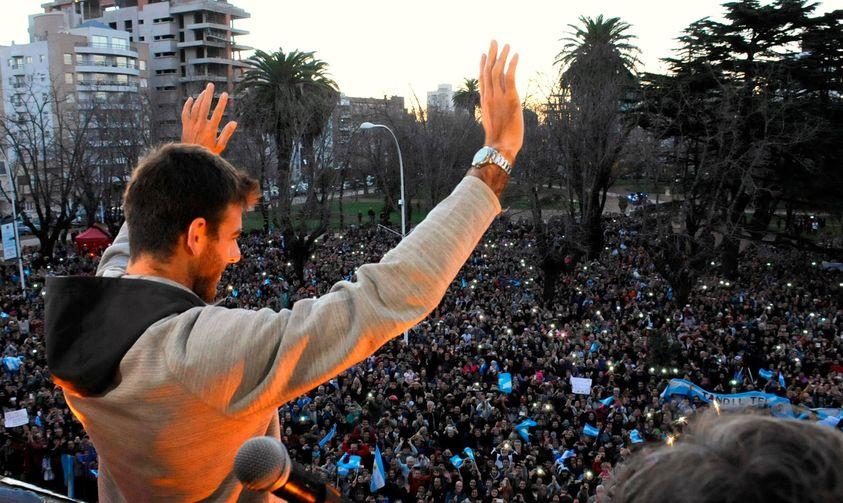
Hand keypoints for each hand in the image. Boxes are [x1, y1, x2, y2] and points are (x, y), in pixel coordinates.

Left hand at [181, 83, 236, 153]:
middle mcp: (200, 125)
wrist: (190, 160)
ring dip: (200, 98)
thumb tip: (234, 123)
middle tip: (211, 85)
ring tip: (205, 91)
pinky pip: (185, 113)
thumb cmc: (208, 154)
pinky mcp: (185, 126)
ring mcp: (191, 125)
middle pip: (204, 106)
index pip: (218, 113)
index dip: (222, 103)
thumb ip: (226, 134)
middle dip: (208, 94)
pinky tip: (191, 99)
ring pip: (195, 107)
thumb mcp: (220, 147)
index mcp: (210, 130)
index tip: (225, 94)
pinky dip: (188, 105)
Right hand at [479, 40, 522, 164]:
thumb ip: (496, 112)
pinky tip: (516, 55)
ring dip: (502, 56)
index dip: (483, 65)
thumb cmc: (499, 141)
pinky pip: (510, 77)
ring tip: (507, 45)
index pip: (482, 79)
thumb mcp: (494, 123)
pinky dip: (513, 64)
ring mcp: (499, 97)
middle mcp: (489, 97)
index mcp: (484, 102)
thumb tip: (500, 110)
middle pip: (488, 71)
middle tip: (494, 42)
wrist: (500, 146)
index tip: (484, 55)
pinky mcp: (510, 98)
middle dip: (491, 55)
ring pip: (498, 70)